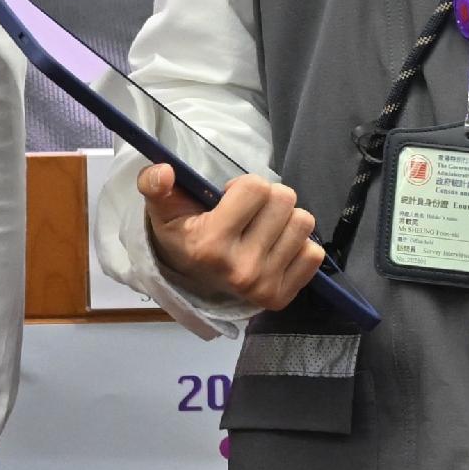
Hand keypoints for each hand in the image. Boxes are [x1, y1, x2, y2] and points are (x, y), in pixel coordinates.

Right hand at [138, 165, 325, 312]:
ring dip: (284, 220)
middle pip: (285, 200)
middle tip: (249, 214)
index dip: (243, 186)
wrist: (192, 282)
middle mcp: (240, 268)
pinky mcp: (282, 297)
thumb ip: (154, 185)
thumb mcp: (162, 209)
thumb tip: (164, 171)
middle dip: (267, 199)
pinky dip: (297, 245)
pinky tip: (274, 249)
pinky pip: (314, 253)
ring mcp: (263, 286)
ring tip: (262, 230)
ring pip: (303, 223)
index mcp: (210, 244)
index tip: (229, 201)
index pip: (256, 187)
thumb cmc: (184, 236)